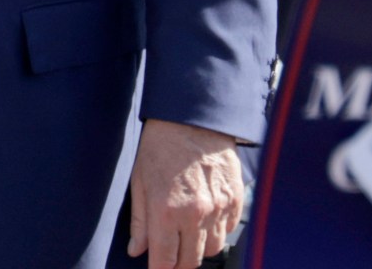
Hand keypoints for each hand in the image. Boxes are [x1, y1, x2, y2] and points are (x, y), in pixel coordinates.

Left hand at [128, 119, 246, 268]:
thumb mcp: (140, 182)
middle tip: (171, 256)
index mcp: (165, 211)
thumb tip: (136, 251)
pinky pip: (229, 230)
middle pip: (191, 262)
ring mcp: (218, 207)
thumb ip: (139, 222)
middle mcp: (195, 214)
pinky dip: (217, 231)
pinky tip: (205, 219)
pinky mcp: (235, 198)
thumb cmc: (160, 147)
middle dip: (178, 265)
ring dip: (199, 249)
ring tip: (187, 235)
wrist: (192, 117)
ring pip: (213, 249)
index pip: (165, 261)